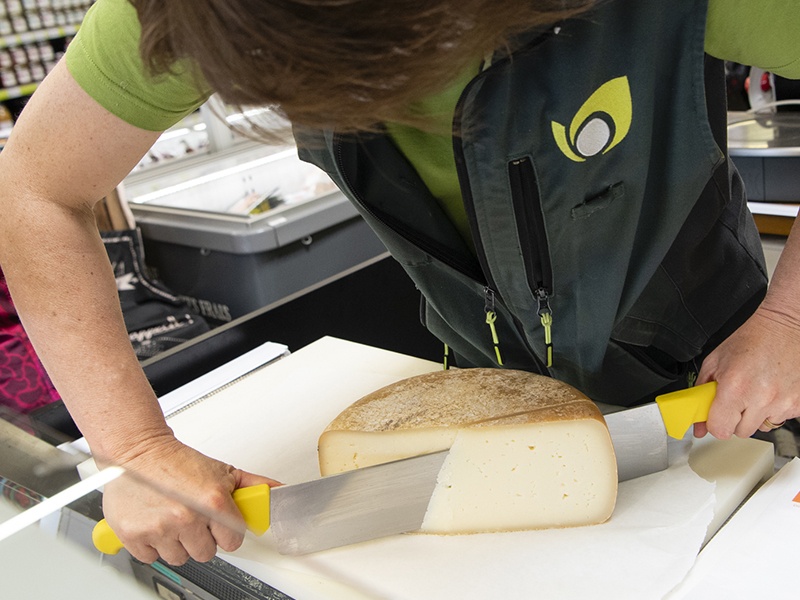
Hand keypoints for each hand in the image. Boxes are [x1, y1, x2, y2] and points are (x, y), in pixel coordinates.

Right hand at [100, 435, 279, 565]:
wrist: (139, 452)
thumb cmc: (178, 462)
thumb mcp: (223, 471)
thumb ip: (254, 486)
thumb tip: (279, 492)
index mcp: (212, 502)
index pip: (233, 541)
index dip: (228, 532)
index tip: (221, 524)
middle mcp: (187, 517)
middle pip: (206, 553)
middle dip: (202, 537)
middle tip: (194, 517)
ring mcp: (160, 529)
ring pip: (179, 557)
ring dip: (178, 543)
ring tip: (174, 519)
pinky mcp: (134, 536)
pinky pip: (152, 558)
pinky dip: (153, 546)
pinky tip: (156, 524)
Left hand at [694, 304, 799, 438]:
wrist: (785, 327)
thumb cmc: (751, 340)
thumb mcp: (714, 362)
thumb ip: (701, 395)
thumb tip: (697, 424)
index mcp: (735, 386)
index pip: (720, 429)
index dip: (715, 423)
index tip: (716, 415)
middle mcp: (761, 397)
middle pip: (740, 431)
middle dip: (734, 417)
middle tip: (736, 397)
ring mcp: (783, 403)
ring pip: (761, 427)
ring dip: (755, 414)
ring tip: (755, 391)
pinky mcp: (799, 404)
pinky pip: (780, 419)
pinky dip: (774, 409)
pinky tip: (771, 390)